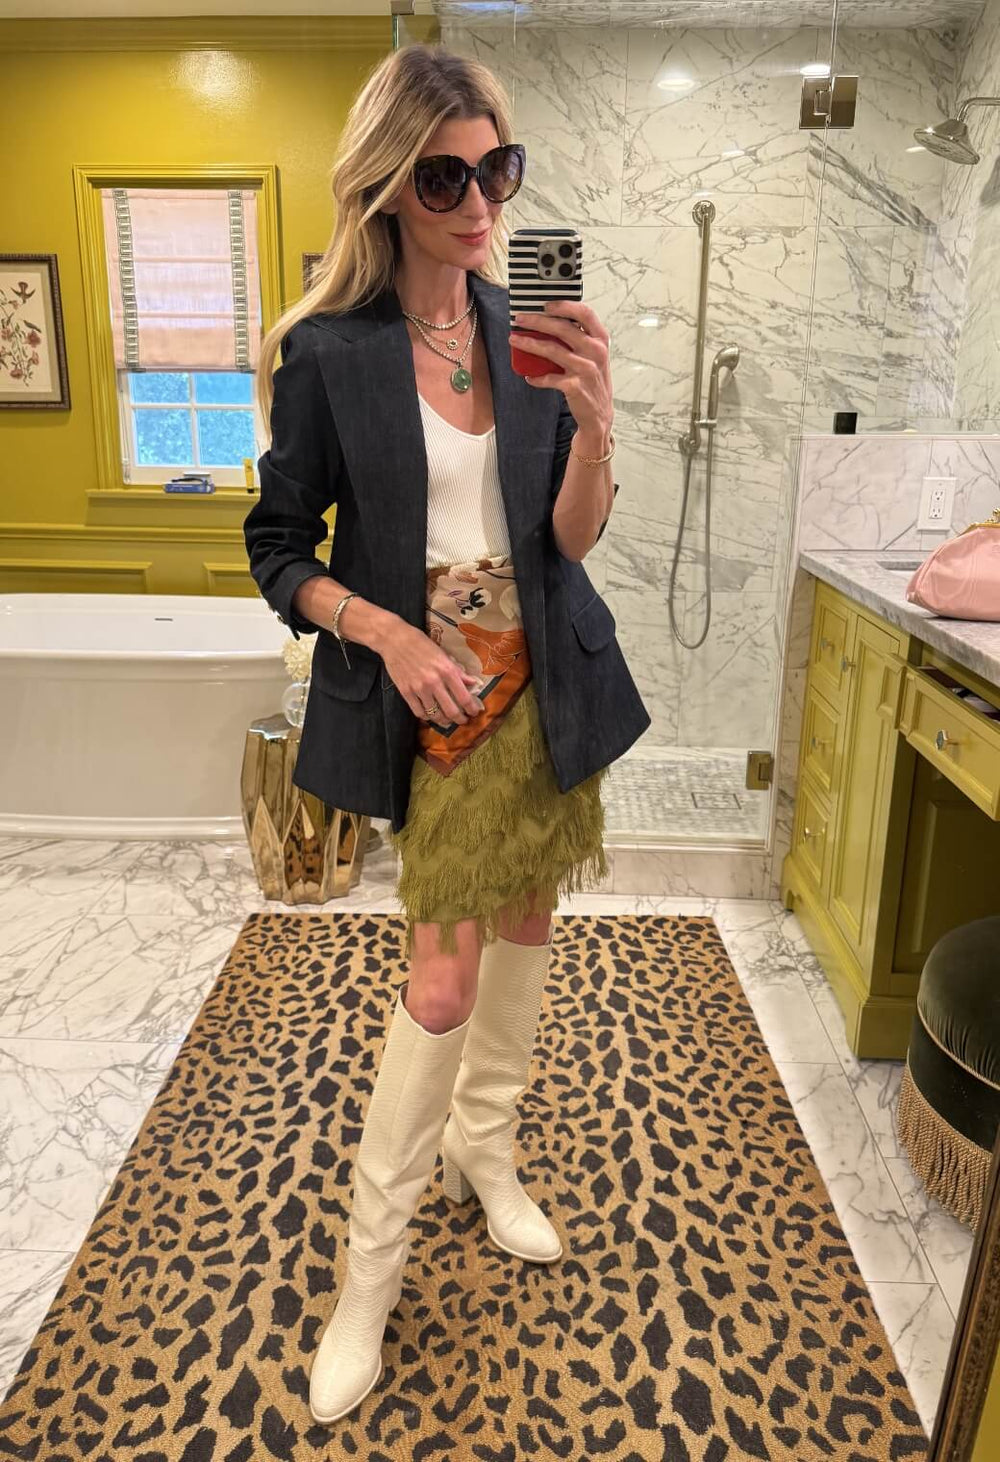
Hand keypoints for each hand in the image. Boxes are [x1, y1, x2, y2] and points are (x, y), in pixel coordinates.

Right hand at [380, 618, 483, 723]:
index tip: (474, 712)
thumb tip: (473, 683)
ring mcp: (419, 689)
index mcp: (447, 671)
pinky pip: (419, 712)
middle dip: (460, 719)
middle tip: (462, 720)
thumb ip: (458, 672)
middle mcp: (434, 682)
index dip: (472, 709)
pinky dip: (426, 717)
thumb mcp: (444, 655)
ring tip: (447, 720)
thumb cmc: (421, 644)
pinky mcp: (406, 692)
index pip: (464, 697)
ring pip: (435, 715)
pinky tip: (430, 715)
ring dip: (444, 721)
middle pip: (451, 711)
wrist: (395, 640)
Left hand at [509, 300, 613, 438]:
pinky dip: (536, 377)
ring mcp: (586, 369)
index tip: (546, 304)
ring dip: (530, 344)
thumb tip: (546, 323)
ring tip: (514, 340)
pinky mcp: (575, 387)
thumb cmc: (592, 380)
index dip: (565, 306)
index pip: (585, 314)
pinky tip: (528, 376)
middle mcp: (595, 352)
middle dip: (538, 321)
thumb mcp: (593, 356)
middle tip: (520, 319)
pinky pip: (549, 378)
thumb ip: (578, 339)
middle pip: (563, 328)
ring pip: (552, 350)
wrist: (599, 413)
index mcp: (600, 340)